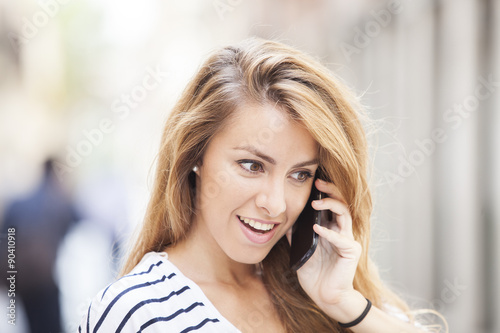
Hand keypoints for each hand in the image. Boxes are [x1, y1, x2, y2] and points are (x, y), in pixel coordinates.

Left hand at [294, 178, 362, 311]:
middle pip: (341, 204)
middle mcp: (341, 231)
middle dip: (331, 191)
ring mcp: (347, 240)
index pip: (331, 205)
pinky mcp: (351, 251)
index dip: (324, 192)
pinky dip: (328, 232)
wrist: (325, 296)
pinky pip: (340, 239)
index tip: (313, 182)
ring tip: (316, 202)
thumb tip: (285, 221)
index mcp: (330, 229)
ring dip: (331, 205)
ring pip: (345, 214)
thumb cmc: (315, 274)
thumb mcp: (301, 251)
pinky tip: (317, 228)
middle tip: (318, 184)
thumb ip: (296, 236)